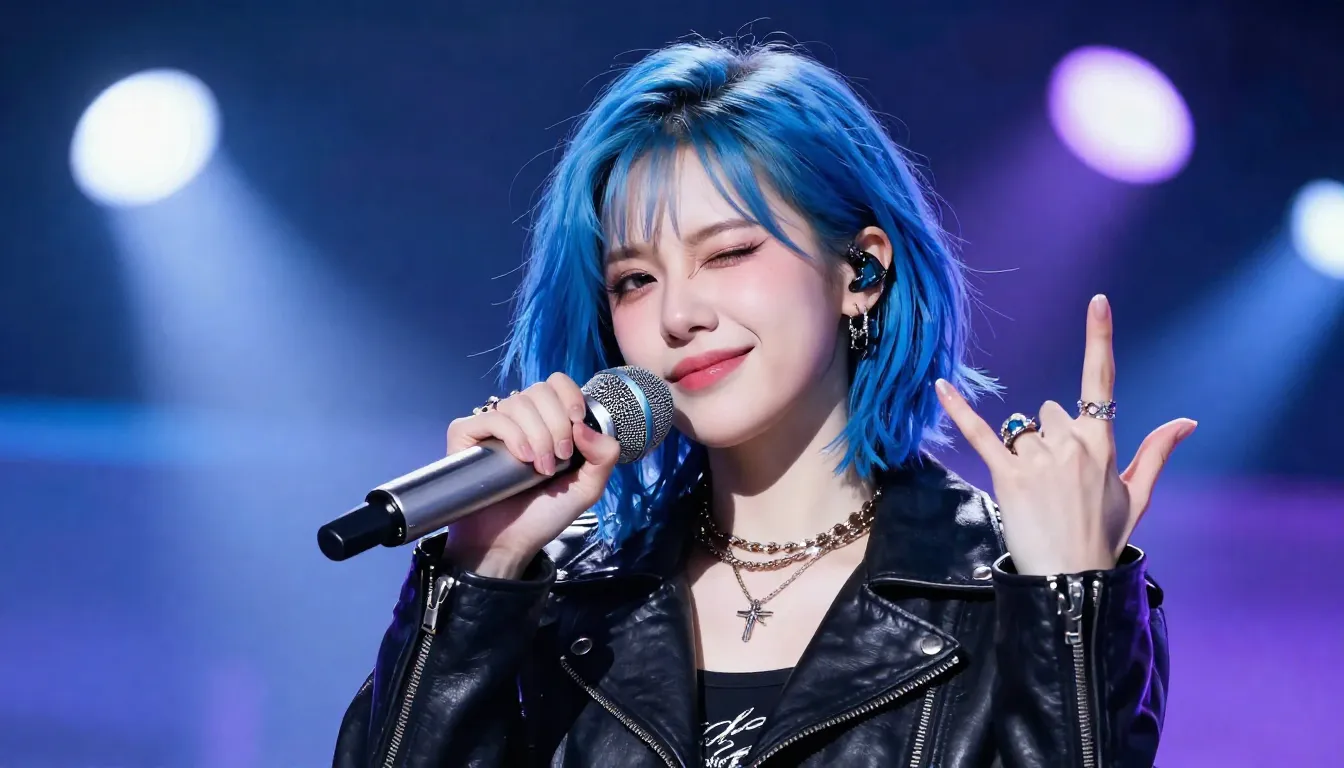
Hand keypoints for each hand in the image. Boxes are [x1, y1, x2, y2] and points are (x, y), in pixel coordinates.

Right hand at [442, 372, 620, 578]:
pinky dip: (512, 434)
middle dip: (557, 424)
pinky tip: (521, 459)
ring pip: (518, 403)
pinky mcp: (466, 435)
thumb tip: (585, 425)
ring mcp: (491, 426)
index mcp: (547, 422)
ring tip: (539, 468)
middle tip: (558, 459)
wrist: (508, 543)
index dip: (569, 396)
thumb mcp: (586, 488)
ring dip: (537, 435)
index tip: (576, 422)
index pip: (556, 383)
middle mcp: (519, 419)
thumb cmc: (543, 516)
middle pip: (540, 391)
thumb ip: (603, 457)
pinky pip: (492, 417)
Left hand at [935, 295, 1196, 575]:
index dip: (1098, 339)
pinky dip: (958, 409)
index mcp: (1103, 444)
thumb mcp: (1138, 495)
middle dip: (1047, 439)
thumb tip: (1188, 421)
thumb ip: (1157, 452)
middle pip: (1047, 414)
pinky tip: (940, 386)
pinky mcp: (1007, 476)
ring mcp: (1039, 459)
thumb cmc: (1104, 539)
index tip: (1097, 302)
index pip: (1100, 382)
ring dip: (1023, 455)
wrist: (1072, 581)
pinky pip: (980, 434)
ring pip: (1021, 433)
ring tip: (1036, 496)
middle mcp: (1072, 444)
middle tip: (1055, 484)